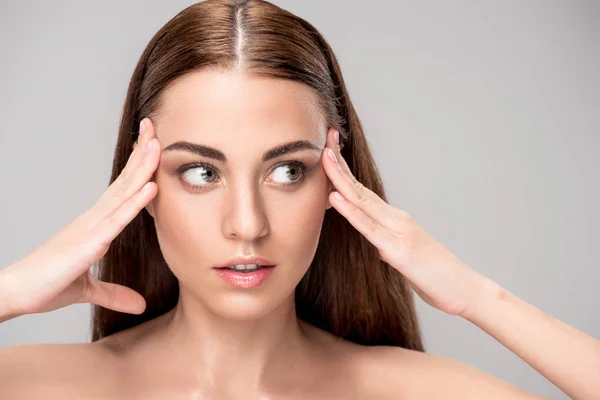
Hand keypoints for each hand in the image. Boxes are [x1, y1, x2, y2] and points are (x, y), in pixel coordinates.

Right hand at [1, 118, 159, 318]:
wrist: (18, 293)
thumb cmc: (47, 285)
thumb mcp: (89, 290)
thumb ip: (115, 293)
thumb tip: (139, 305)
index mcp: (95, 224)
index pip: (121, 189)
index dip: (137, 167)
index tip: (150, 145)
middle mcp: (94, 219)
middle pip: (124, 181)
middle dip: (141, 154)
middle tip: (156, 128)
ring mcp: (92, 227)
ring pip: (123, 192)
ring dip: (142, 168)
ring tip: (157, 144)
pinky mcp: (89, 241)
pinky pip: (118, 218)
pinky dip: (136, 202)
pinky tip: (151, 186)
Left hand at [321, 128, 498, 316]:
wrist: (464, 289)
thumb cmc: (435, 275)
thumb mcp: (403, 257)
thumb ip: (387, 245)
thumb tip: (375, 244)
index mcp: (394, 220)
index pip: (362, 191)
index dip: (344, 171)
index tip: (329, 150)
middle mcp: (396, 219)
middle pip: (360, 188)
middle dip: (340, 164)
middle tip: (325, 139)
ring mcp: (398, 232)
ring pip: (363, 201)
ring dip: (341, 179)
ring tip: (325, 157)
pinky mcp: (399, 250)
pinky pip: (369, 228)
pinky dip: (351, 212)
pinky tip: (336, 198)